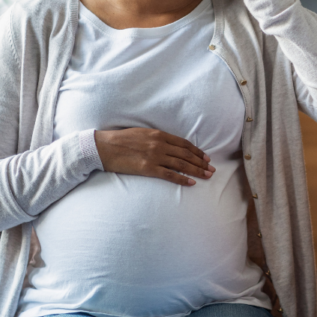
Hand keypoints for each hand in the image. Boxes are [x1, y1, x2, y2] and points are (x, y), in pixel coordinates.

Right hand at [94, 128, 213, 186]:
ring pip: (181, 165)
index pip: (184, 144)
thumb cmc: (122, 140)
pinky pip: (169, 175)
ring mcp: (154, 157)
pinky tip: (191, 183)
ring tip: (207, 175)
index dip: (197, 151)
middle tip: (212, 169)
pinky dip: (182, 179)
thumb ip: (157, 138)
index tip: (206, 157)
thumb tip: (171, 146)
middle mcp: (159, 145)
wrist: (104, 147)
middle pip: (186, 155)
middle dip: (201, 162)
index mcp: (159, 134)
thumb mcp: (142, 133)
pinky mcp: (148, 168)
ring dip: (196, 170)